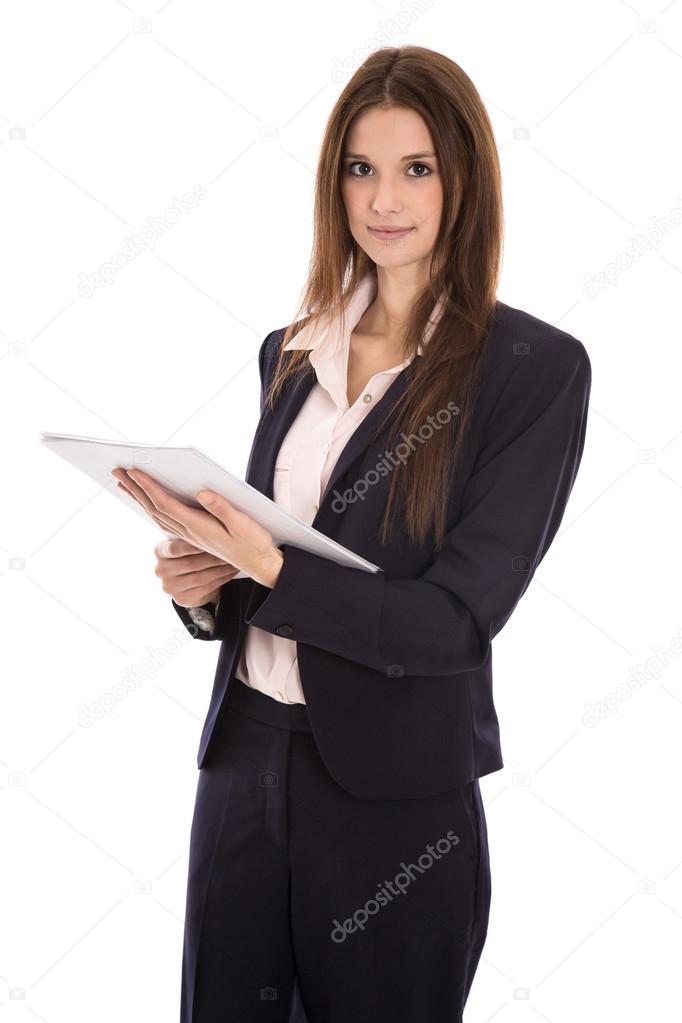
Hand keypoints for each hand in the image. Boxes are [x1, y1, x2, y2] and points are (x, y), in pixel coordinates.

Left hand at [111, 467, 283, 588]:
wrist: (259, 564)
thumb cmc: (254, 543)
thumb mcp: (244, 524)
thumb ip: (223, 508)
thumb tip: (201, 492)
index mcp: (199, 527)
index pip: (166, 504)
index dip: (149, 487)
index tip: (134, 471)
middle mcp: (190, 532)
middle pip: (154, 508)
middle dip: (135, 489)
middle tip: (117, 471)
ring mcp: (189, 535)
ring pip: (156, 514)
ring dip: (139, 498)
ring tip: (124, 483)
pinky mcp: (193, 535)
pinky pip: (164, 519)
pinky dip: (150, 507)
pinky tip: (146, 500)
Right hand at [154, 537, 239, 607]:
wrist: (189, 580)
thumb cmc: (191, 553)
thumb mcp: (186, 542)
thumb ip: (192, 533)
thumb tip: (212, 521)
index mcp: (160, 551)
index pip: (175, 549)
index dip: (192, 546)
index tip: (210, 539)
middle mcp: (161, 570)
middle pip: (191, 564)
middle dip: (214, 557)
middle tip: (231, 550)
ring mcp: (170, 587)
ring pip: (201, 577)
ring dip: (221, 569)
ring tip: (235, 561)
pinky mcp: (181, 599)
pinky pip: (206, 588)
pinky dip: (222, 579)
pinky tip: (232, 572)